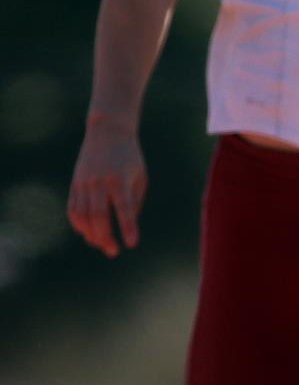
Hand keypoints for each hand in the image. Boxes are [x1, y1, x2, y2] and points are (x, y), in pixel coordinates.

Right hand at [67, 123, 147, 257]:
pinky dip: (79, 224)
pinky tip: (87, 232)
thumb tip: (128, 226)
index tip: (132, 244)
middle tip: (113, 251)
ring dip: (90, 234)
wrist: (108, 132)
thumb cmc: (129, 157)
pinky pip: (73, 209)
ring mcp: (84, 183)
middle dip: (105, 237)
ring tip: (102, 244)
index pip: (124, 208)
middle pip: (99, 216)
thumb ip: (134, 200)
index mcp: (120, 179)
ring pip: (82, 216)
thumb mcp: (139, 175)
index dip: (128, 227)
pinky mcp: (75, 184)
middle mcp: (100, 182)